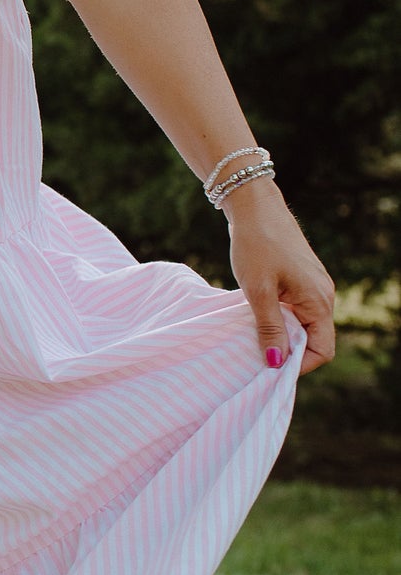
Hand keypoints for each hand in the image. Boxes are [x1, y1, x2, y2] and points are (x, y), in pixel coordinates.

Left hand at [226, 180, 334, 375]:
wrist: (254, 207)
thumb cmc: (256, 245)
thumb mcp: (258, 291)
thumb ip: (269, 328)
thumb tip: (276, 363)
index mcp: (318, 301)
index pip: (322, 350)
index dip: (298, 364)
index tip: (269, 367)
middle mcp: (322, 296)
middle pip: (313, 341)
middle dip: (288, 352)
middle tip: (256, 356)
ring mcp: (312, 288)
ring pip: (303, 326)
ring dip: (281, 336)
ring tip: (253, 337)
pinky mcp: (300, 281)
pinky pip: (295, 311)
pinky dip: (279, 320)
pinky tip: (255, 318)